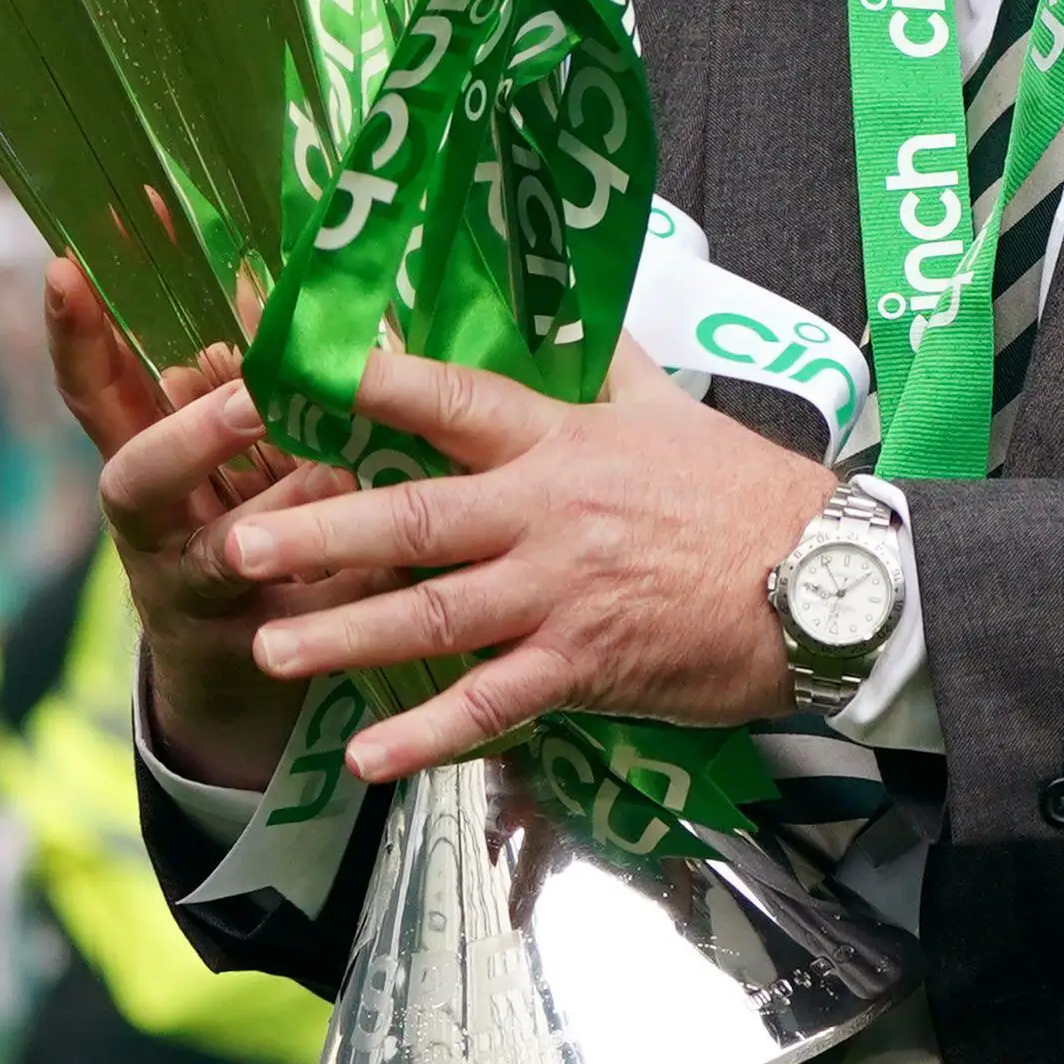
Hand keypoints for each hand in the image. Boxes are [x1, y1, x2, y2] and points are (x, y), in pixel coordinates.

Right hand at [43, 257, 397, 788]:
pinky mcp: (255, 657)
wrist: (243, 680)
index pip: (94, 397)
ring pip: (225, 556)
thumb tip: (260, 280)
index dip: (75, 338)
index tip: (66, 266)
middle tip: (253, 399)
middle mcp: (150, 534)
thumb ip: (238, 383)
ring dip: (284, 511)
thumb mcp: (234, 457)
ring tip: (344, 469)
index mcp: (142, 471)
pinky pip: (307, 620)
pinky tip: (398, 564)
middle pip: (137, 483)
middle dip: (193, 437)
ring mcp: (192, 599)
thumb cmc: (247, 528)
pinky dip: (351, 589)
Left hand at [220, 339, 830, 785]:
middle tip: (237, 545)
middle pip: (415, 517)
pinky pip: (492, 706)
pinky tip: (365, 757)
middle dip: (320, 530)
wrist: (826, 581)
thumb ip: (603, 364)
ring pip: (435, 614)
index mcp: (563, 439)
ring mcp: (562, 595)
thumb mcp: (671, 408)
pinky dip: (426, 735)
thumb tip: (562, 306)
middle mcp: (548, 513)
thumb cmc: (746, 493)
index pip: (449, 399)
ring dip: (346, 633)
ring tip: (269, 648)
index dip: (366, 381)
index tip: (284, 368)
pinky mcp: (584, 667)